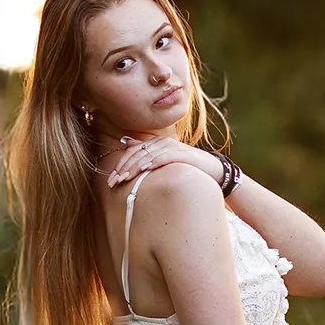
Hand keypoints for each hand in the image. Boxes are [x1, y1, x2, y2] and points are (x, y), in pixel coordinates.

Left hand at [105, 136, 221, 187]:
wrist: (213, 170)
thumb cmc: (187, 167)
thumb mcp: (165, 160)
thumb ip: (147, 152)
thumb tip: (126, 142)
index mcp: (156, 143)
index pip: (132, 152)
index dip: (120, 165)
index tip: (111, 180)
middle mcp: (162, 142)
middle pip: (137, 154)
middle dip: (123, 168)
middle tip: (113, 182)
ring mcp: (172, 146)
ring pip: (147, 156)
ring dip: (134, 168)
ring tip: (124, 179)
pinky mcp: (181, 153)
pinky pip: (163, 157)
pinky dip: (152, 163)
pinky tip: (144, 170)